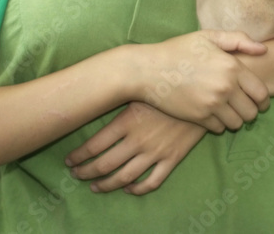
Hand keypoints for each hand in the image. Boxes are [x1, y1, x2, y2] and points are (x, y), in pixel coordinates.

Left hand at [65, 102, 207, 194]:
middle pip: (104, 165)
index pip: (93, 146)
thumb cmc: (169, 86)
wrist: (203, 92)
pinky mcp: (172, 158)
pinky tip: (130, 188)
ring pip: (124, 177)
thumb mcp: (141, 89)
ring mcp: (156, 151)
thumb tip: (94, 99)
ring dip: (106, 185)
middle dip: (86, 173)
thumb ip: (120, 98)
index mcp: (127, 122)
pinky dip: (138, 189)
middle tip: (77, 175)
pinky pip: (152, 181)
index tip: (70, 161)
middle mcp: (138, 140)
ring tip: (96, 186)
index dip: (78, 156)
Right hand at [135, 29, 270, 132]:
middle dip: (251, 111)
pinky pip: (219, 128)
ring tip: (229, 111)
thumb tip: (264, 49)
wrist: (147, 70)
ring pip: (237, 123)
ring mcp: (211, 104)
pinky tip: (213, 115)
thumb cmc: (178, 50)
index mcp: (232, 67)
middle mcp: (225, 87)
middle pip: (252, 112)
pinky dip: (219, 124)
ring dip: (236, 119)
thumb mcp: (209, 37)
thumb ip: (239, 40)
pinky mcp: (198, 117)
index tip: (260, 102)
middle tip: (244, 107)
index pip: (261, 93)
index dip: (264, 100)